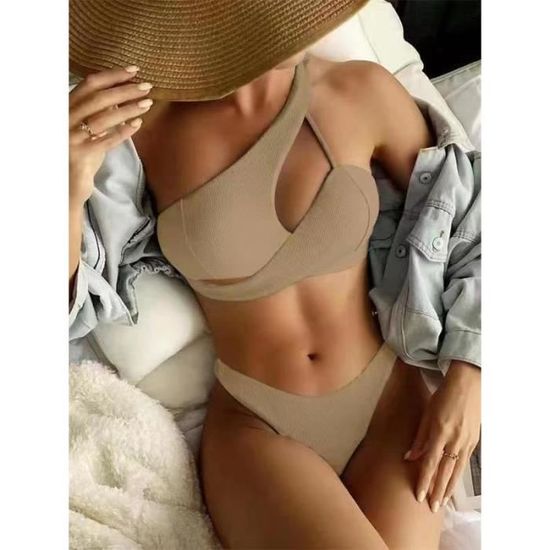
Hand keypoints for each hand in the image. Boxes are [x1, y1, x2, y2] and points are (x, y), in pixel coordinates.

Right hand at [69, 65, 153, 204]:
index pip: (90, 84)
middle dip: (125, 90)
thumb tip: (121, 96)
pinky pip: (105, 140)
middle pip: (98, 98)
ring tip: (147, 103)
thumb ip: (101, 113)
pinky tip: (138, 124)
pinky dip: (122, 131)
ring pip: (103, 118)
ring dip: (128, 108)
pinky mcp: (80, 154)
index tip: (133, 70)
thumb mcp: (90, 130)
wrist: (68, 183)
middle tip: (147, 86)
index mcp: (67, 108)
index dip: (112, 75)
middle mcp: (65, 119)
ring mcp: (71, 137)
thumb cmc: (82, 154)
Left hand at [403, 361, 480, 511]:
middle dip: (436, 491)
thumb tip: (409, 457)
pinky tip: (452, 483)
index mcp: (440, 432)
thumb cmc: (444, 396)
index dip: (423, 480)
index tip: (418, 495)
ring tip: (441, 501)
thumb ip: (419, 437)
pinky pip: (464, 462)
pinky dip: (457, 475)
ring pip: (456, 470)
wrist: (468, 384)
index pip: (429, 463)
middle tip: (431, 507)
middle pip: (444, 471)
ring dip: (448, 487)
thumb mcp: (427, 414)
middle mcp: (454, 440)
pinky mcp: (474, 441)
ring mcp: (466, 441)